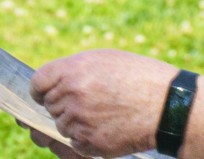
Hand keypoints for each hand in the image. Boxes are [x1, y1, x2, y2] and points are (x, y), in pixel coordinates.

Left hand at [28, 49, 176, 158]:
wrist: (165, 104)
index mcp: (74, 69)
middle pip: (49, 105)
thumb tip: (51, 85)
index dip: (40, 89)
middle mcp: (71, 94)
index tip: (43, 93)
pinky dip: (85, 138)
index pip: (38, 82)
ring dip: (75, 122)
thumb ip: (75, 70)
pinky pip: (74, 143)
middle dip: (63, 104)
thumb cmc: (138, 77)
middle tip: (89, 100)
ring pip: (61, 125)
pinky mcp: (87, 143)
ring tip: (103, 111)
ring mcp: (78, 120)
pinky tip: (106, 126)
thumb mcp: (105, 60)